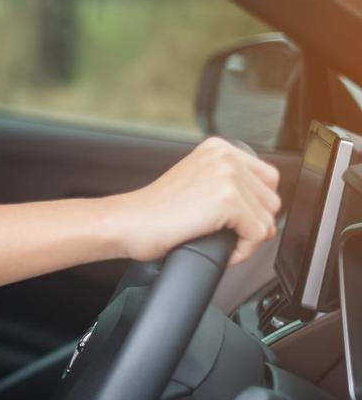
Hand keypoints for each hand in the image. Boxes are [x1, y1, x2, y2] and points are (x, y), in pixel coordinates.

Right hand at [112, 136, 281, 264]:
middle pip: (271, 200)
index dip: (255, 206)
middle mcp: (225, 156)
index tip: (236, 220)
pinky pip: (258, 235)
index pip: (268, 178)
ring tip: (221, 242)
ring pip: (268, 219)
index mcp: (218, 148)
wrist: (128, 222)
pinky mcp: (228, 201)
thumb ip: (225, 180)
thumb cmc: (153, 210)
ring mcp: (227, 177)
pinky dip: (243, 251)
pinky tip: (222, 250)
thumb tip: (259, 203)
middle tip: (227, 235)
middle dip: (253, 224)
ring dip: (248, 239)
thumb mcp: (195, 180)